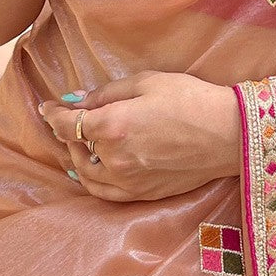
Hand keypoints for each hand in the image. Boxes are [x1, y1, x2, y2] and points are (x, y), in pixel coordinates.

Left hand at [39, 71, 241, 201]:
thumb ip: (107, 93)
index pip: (68, 124)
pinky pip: (106, 193)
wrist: (229, 134)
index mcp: (113, 126)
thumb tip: (78, 101)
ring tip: (81, 144)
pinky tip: (94, 169)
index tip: (46, 107)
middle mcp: (115, 159)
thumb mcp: (147, 82)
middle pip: (76, 148)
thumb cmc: (191, 99)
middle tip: (69, 120)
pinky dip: (93, 180)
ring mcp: (129, 181)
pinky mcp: (143, 194)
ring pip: (87, 174)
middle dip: (67, 133)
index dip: (52, 114)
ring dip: (78, 157)